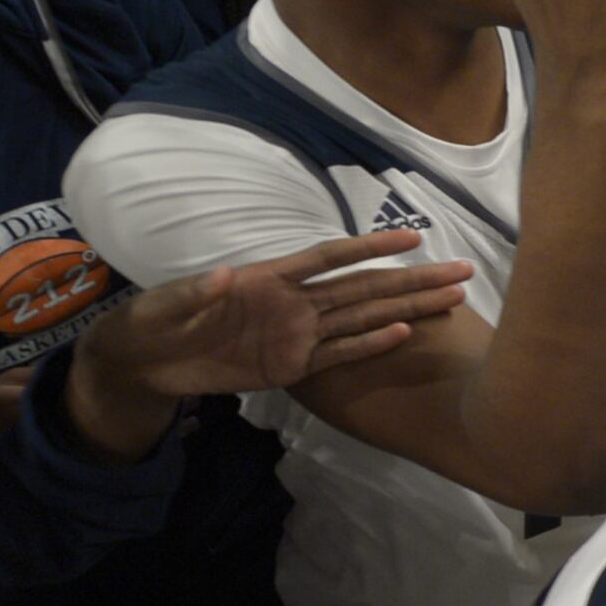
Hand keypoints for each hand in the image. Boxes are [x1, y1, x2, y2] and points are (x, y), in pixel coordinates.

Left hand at [81, 227, 475, 400]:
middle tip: (460, 271)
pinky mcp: (291, 367)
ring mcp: (297, 335)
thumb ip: (200, 291)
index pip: (330, 258)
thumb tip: (227, 276)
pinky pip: (340, 355)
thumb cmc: (154, 321)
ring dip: (406, 308)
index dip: (370, 247)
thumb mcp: (168, 303)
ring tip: (451, 299)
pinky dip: (371, 345)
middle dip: (411, 279)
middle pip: (363, 287)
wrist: (145, 361)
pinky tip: (405, 334)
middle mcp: (294, 304)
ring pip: (364, 318)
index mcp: (270, 278)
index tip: (413, 238)